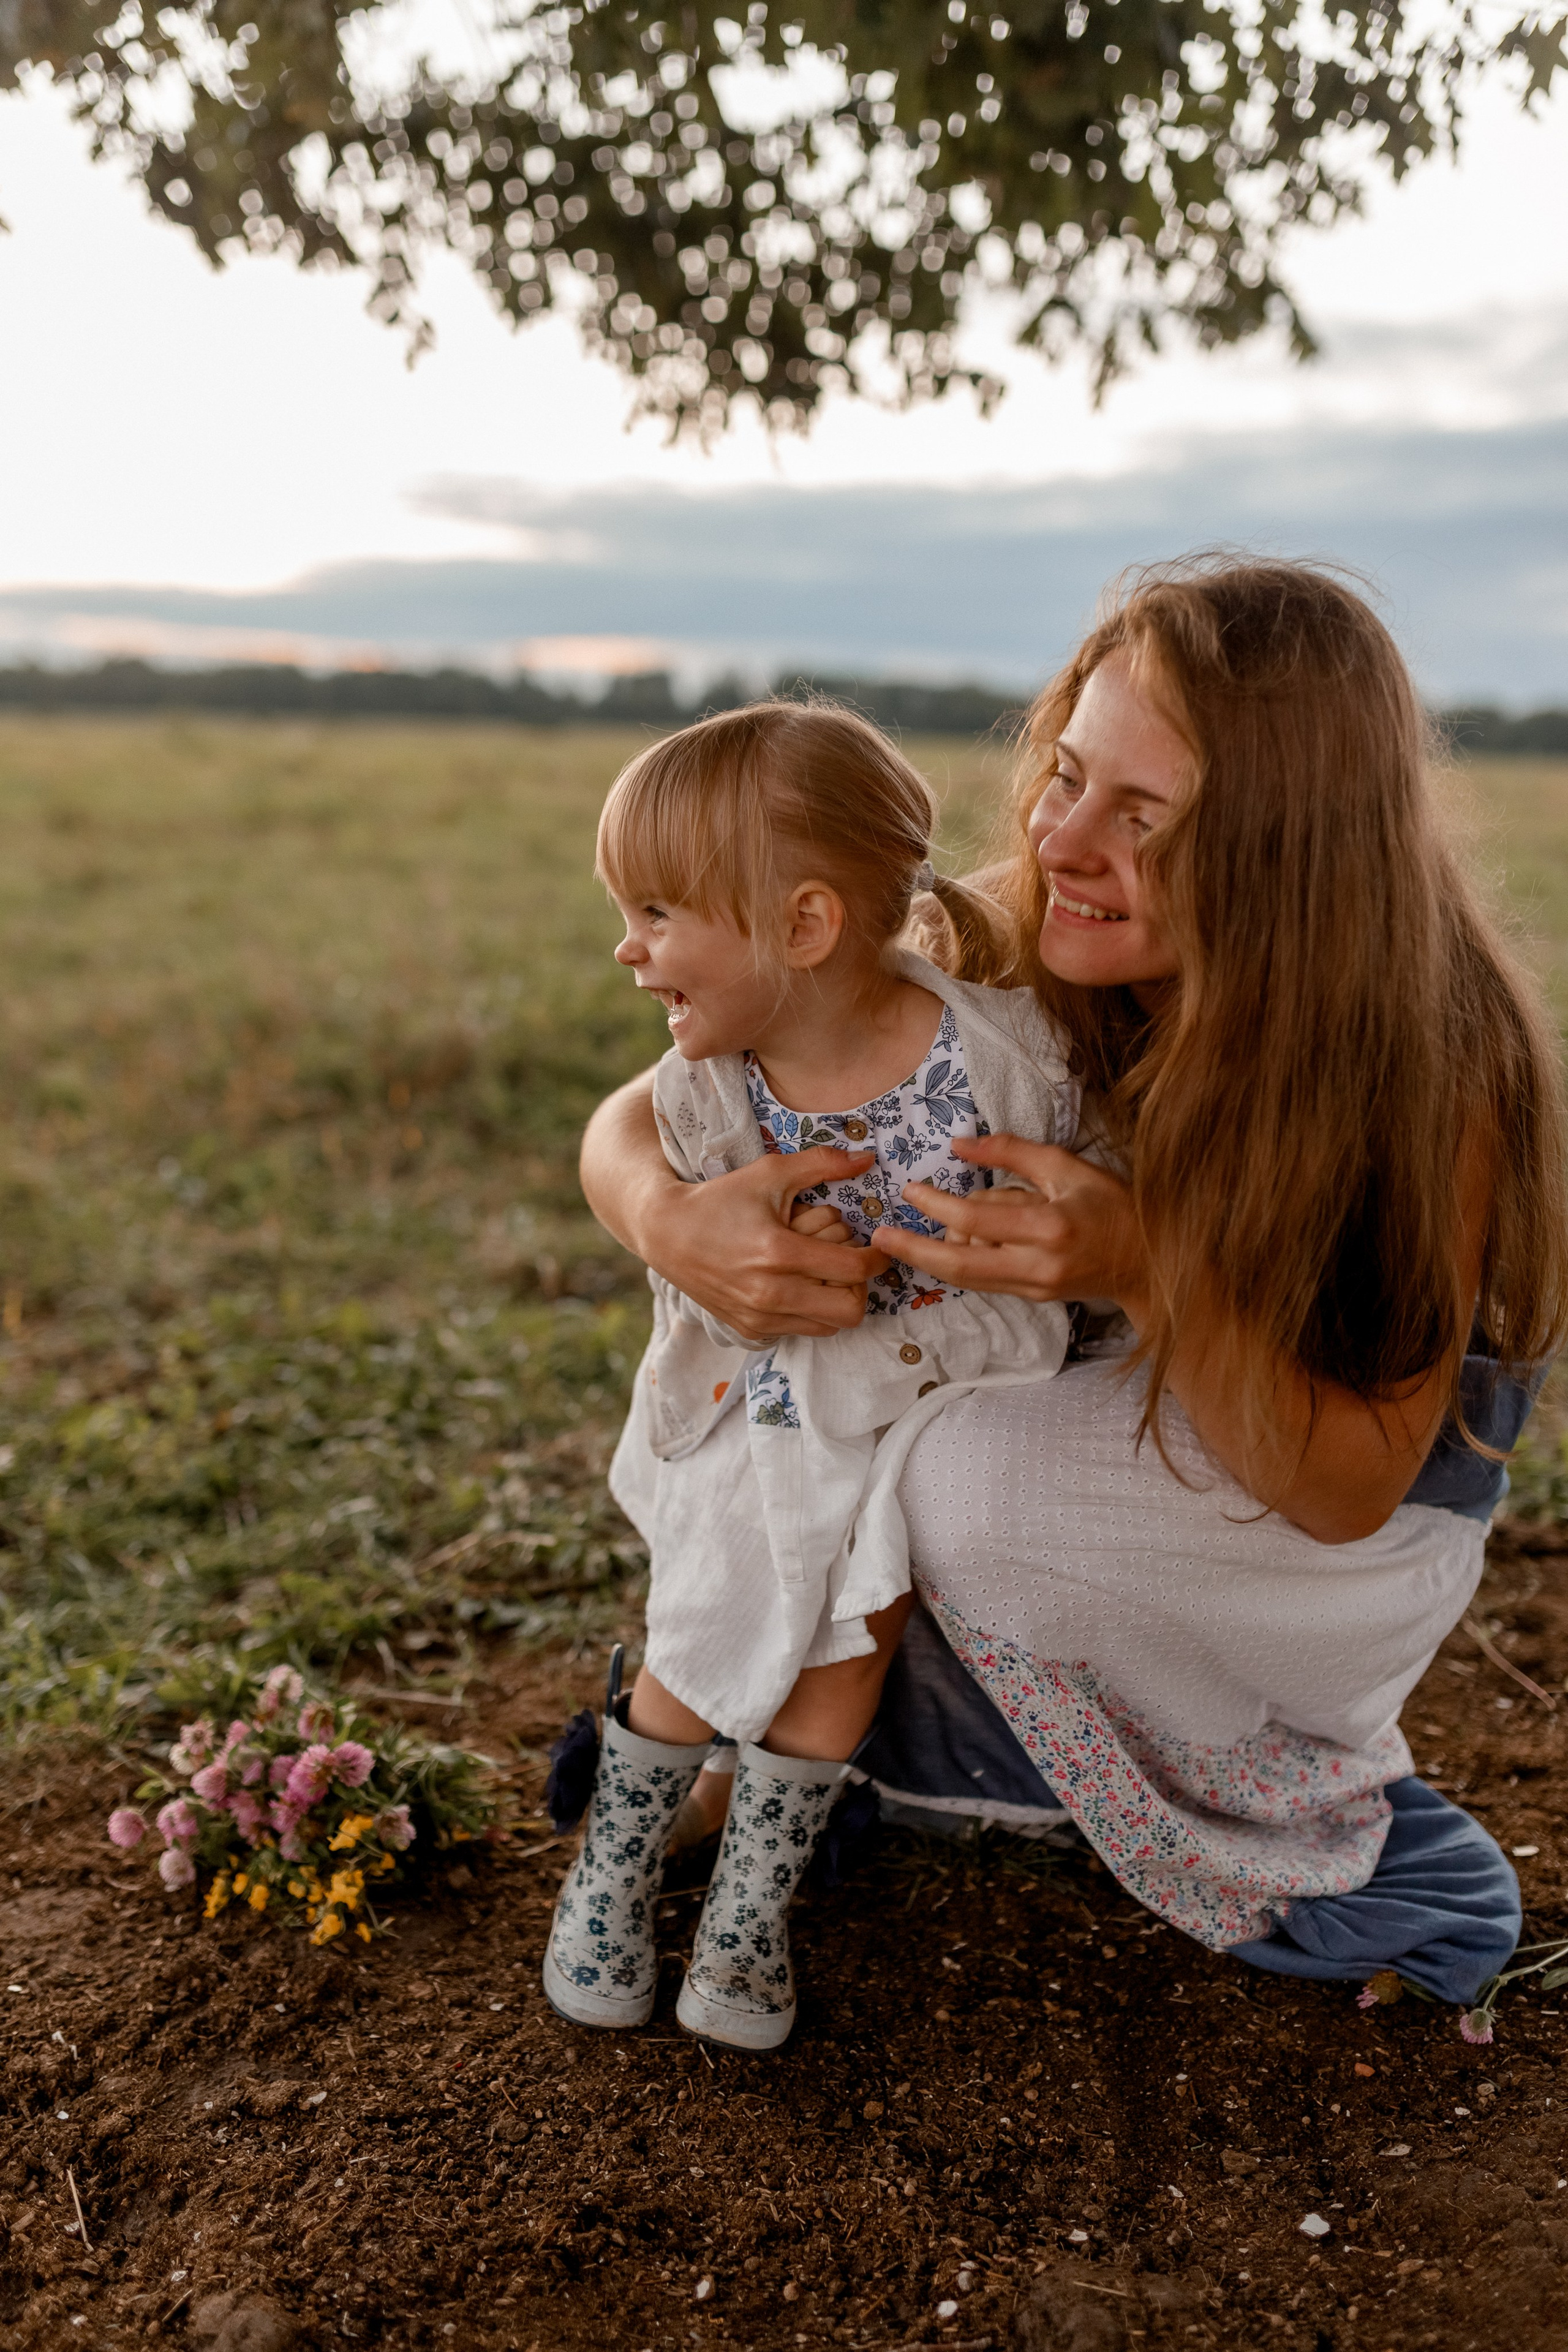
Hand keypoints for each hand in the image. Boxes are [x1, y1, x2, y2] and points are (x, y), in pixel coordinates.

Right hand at [641, 1145, 888, 1342]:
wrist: (668, 1233)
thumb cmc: (722, 1199)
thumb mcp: (770, 1173)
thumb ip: (822, 1164)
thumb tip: (868, 1158)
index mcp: (778, 1252)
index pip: (854, 1269)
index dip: (876, 1257)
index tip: (877, 1247)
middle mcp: (770, 1293)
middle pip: (850, 1309)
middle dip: (860, 1286)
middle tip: (850, 1263)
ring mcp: (759, 1316)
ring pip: (830, 1326)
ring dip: (836, 1300)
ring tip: (824, 1273)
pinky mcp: (750, 1330)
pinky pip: (801, 1330)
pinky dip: (810, 1311)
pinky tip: (798, 1284)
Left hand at [877, 1133, 1147, 1313]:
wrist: (1146, 1261)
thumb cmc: (1111, 1204)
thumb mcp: (1066, 1166)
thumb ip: (1011, 1153)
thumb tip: (959, 1146)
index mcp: (1049, 1226)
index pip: (978, 1218)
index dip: (938, 1205)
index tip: (909, 1191)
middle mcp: (1038, 1264)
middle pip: (960, 1265)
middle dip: (915, 1252)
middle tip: (879, 1238)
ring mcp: (1035, 1287)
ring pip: (968, 1277)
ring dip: (939, 1253)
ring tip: (932, 1227)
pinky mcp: (1033, 1298)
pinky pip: (985, 1280)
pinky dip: (963, 1261)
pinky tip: (952, 1243)